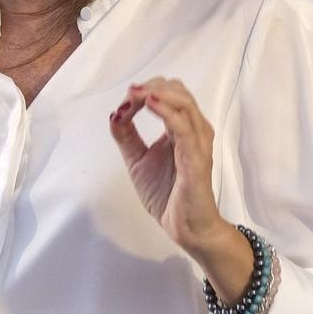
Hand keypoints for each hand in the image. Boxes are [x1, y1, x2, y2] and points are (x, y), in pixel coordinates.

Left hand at [109, 77, 251, 296]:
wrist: (185, 227)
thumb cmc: (167, 195)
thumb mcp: (138, 160)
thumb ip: (127, 137)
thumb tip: (115, 112)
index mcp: (182, 129)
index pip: (170, 95)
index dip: (147, 90)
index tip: (126, 97)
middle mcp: (194, 131)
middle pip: (179, 92)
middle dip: (152, 86)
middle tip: (130, 93)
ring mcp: (197, 144)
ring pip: (184, 104)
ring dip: (157, 94)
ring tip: (136, 93)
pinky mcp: (196, 159)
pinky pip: (184, 129)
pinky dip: (166, 112)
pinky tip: (150, 104)